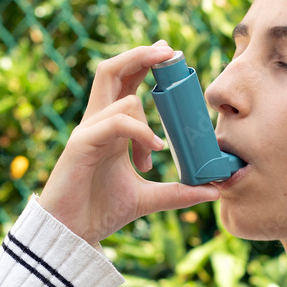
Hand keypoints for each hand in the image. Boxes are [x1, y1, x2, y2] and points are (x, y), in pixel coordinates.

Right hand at [39, 41, 219, 243]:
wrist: (72, 234)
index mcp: (111, 128)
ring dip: (148, 120)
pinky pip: (116, 122)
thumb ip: (178, 192)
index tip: (172, 57)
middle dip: (141, 55)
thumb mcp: (148, 199)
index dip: (145, 63)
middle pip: (113, 70)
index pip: (125, 82)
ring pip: (121, 97)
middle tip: (169, 52)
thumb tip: (214, 190)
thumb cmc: (100, 212)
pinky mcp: (81, 144)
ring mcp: (88, 131)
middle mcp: (98, 123)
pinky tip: (154, 151)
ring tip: (156, 152)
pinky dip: (139, 131)